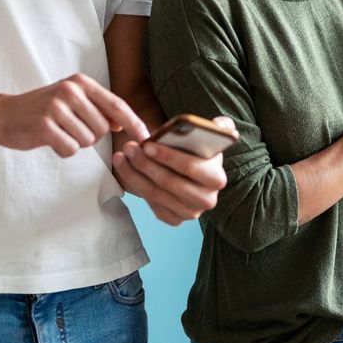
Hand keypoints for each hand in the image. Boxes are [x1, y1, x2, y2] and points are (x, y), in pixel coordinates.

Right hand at [0, 73, 148, 156]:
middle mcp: (70, 91)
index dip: (134, 123)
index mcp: (81, 83)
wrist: (2, 114)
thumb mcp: (71, 101)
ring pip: (87, 141)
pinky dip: (62, 150)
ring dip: (75, 142)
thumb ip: (97, 109)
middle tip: (69, 128)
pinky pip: (70, 149)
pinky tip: (49, 140)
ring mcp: (56, 107)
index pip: (117, 105)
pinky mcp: (44, 126)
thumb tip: (122, 123)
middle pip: (102, 129)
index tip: (147, 137)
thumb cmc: (41, 109)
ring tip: (58, 131)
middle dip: (90, 135)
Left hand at [112, 116, 230, 225]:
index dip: (167, 156)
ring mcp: (190, 212)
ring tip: (122, 155)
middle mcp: (207, 199)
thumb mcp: (210, 137)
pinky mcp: (175, 219)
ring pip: (155, 193)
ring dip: (134, 173)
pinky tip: (125, 169)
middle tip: (129, 147)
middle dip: (145, 164)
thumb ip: (219, 127)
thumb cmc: (197, 151)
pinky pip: (151, 203)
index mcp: (216, 178)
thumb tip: (220, 124)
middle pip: (169, 182)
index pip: (190, 167)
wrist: (191, 173)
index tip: (146, 144)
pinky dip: (135, 186)